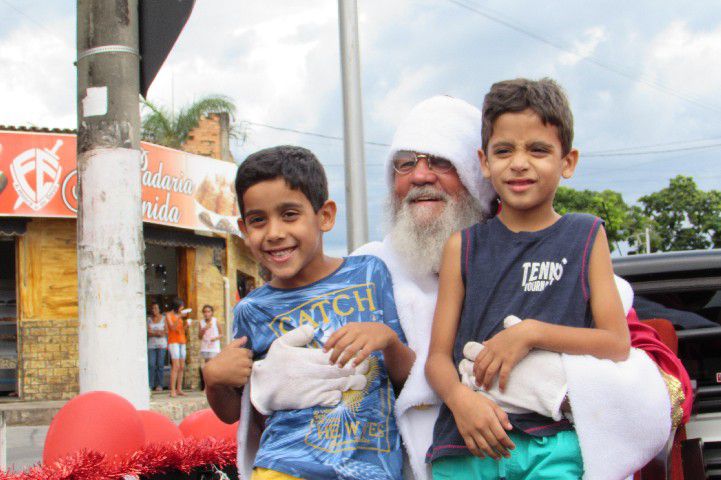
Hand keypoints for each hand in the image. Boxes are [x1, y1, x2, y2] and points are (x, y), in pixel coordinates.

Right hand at [202, 337, 252, 388]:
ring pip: (248, 371)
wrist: (214, 372)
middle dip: (244, 364)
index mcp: (244, 352)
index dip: (244, 357)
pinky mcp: (243, 380)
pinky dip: (241, 379)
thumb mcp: (228, 348)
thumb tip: (246, 338)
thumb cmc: (220, 359)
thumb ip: (238, 342)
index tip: (238, 359)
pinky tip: (234, 377)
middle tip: (235, 366)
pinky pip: (245, 379)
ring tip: (234, 372)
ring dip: (243, 372)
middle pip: (250, 363)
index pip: (250, 354)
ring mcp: (245, 371)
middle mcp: (246, 361)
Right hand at [250, 325, 367, 414]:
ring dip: (351, 383)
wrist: (263, 387)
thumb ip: (298, 335)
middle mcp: (314, 372)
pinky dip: (338, 395)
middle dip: (355, 369)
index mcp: (309, 358)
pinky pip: (331, 399)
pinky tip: (339, 392)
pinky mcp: (311, 400)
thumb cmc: (272, 364)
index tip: (355, 355)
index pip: (335, 356)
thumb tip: (312, 330)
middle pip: (342, 371)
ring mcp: (314, 387)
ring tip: (360, 380)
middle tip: (364, 367)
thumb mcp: (281, 343)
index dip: (347, 356)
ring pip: (340, 385)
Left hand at [324, 322, 398, 367]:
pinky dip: (357, 360)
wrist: (384, 331)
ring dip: (343, 359)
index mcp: (349, 327)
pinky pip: (363, 354)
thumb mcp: (353, 329)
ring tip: (339, 366)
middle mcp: (355, 331)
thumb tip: (329, 346)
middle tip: (331, 363)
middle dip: (334, 355)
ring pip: (351, 350)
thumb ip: (342, 335)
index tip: (324, 352)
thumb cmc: (364, 332)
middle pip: (341, 344)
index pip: (335, 335)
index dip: (328, 344)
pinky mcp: (372, 344)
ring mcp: (364, 337)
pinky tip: (352, 366)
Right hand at [447, 384, 514, 458]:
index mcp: (490, 419)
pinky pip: (471, 447)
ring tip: (498, 457)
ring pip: (484, 447)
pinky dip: (477, 453)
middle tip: (507, 455)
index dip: (508, 443)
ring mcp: (472, 431)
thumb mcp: (492, 405)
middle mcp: (481, 427)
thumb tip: (510, 429)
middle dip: (502, 451)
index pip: (501, 436)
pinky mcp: (464, 434)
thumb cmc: (477, 400)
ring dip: (492, 454)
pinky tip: (483, 456)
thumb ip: (502, 416)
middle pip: (494, 443)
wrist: (459, 398)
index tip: (512, 447)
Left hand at [474, 319, 534, 391]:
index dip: (475, 368)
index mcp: (489, 346)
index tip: (475, 375)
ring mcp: (501, 356)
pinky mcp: (510, 361)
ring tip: (486, 388)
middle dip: (479, 377)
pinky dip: (502, 383)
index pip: (478, 359)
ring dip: (487, 381)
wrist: (525, 333)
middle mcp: (493, 352)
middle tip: (478, 385)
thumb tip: (483, 343)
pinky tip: (501, 389)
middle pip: (482, 367)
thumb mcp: (498, 336)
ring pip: (490, 372)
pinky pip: (504, 374)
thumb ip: (490, 342)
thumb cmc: (513, 334)